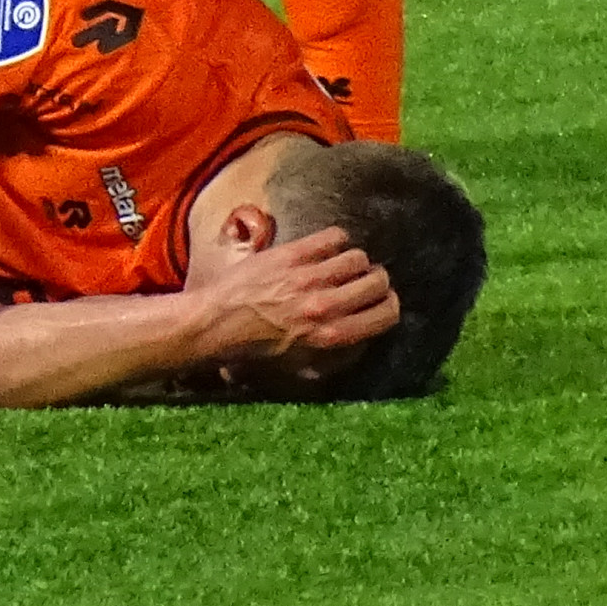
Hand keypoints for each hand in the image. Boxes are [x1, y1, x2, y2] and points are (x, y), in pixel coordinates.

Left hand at [192, 227, 399, 366]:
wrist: (217, 322)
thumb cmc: (256, 348)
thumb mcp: (302, 367)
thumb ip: (337, 354)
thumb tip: (363, 337)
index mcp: (331, 336)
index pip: (386, 314)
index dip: (390, 305)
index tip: (383, 301)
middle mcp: (326, 306)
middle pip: (377, 282)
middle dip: (377, 281)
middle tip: (366, 280)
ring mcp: (308, 278)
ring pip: (358, 258)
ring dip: (356, 261)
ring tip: (344, 264)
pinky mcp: (291, 254)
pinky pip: (332, 238)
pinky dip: (337, 240)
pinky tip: (329, 247)